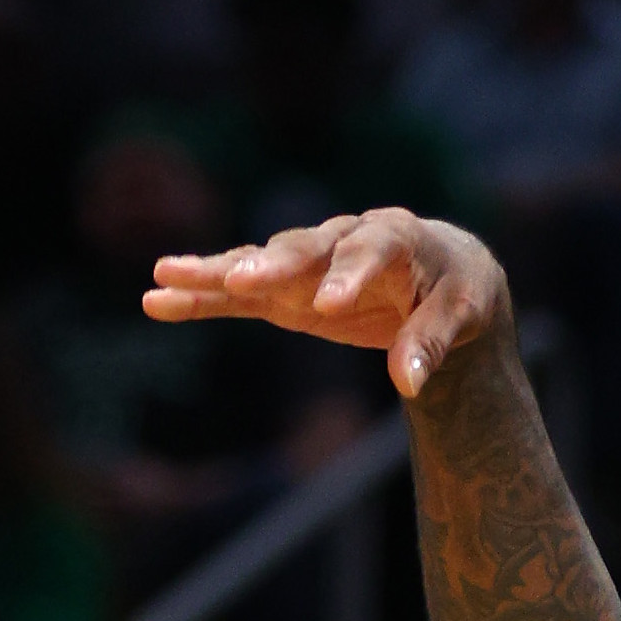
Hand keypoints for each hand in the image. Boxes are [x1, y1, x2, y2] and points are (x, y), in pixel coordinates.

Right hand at [143, 207, 509, 403]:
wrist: (441, 272)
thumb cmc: (455, 291)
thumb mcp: (460, 315)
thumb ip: (431, 343)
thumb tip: (409, 384)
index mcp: (392, 237)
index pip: (367, 253)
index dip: (348, 277)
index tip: (328, 305)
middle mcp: (341, 238)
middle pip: (302, 249)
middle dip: (271, 264)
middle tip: (242, 279)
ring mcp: (308, 263)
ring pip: (258, 263)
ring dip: (215, 272)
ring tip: (165, 277)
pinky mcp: (286, 289)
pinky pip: (240, 293)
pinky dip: (204, 295)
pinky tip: (159, 299)